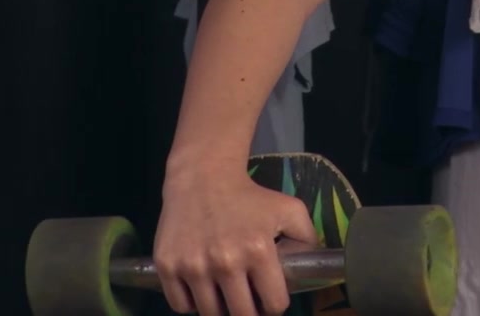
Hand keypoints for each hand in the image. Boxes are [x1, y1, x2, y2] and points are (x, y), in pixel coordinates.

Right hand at [153, 164, 318, 314]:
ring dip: (220, 308)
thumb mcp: (289, 210)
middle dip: (249, 312)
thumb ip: (307, 240)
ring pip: (211, 315)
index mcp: (259, 250)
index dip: (275, 305)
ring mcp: (193, 266)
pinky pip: (181, 306)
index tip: (269, 298)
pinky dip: (191, 303)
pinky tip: (201, 287)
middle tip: (248, 300)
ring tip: (224, 292)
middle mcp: (225, 262)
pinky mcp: (167, 266)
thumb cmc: (249, 196)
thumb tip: (311, 270)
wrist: (202, 177)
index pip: (274, 305)